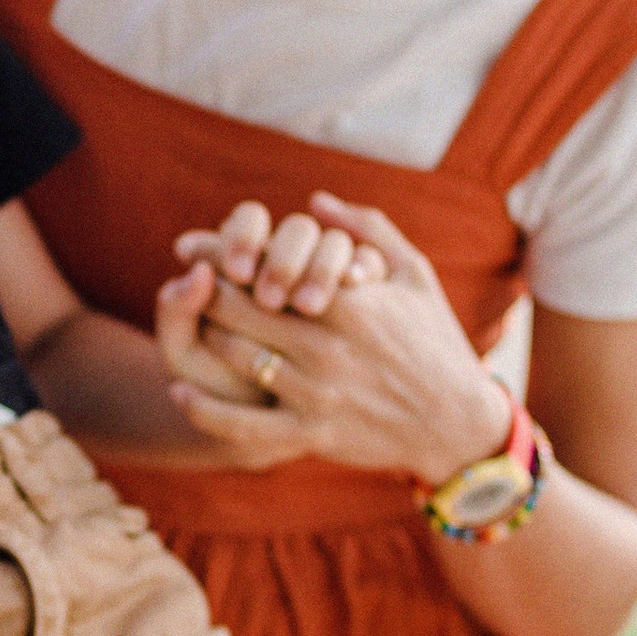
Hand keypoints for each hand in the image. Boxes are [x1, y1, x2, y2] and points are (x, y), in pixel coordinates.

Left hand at [155, 195, 515, 481]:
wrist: (458, 423)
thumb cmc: (435, 341)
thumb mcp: (415, 275)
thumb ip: (369, 230)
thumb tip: (316, 200)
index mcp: (350, 304)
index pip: (267, 269)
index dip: (221, 255)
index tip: (193, 247)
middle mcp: (328, 347)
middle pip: (242, 310)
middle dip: (208, 292)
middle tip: (185, 281)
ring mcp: (318, 393)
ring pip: (238, 358)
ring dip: (206, 338)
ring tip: (190, 324)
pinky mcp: (313, 435)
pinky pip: (246, 427)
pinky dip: (205, 410)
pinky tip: (178, 392)